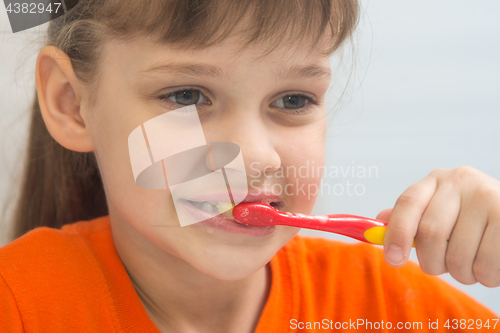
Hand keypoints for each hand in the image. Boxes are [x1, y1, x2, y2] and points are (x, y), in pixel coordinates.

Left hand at [377, 166, 499, 286]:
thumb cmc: (470, 218)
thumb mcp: (438, 210)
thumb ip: (410, 217)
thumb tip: (377, 223)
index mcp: (436, 181)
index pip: (407, 204)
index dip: (396, 233)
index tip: (393, 259)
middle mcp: (460, 181)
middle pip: (430, 234)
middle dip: (432, 262)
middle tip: (442, 266)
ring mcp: (488, 197)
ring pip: (458, 257)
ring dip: (462, 273)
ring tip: (472, 262)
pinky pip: (486, 265)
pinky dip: (486, 276)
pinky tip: (491, 262)